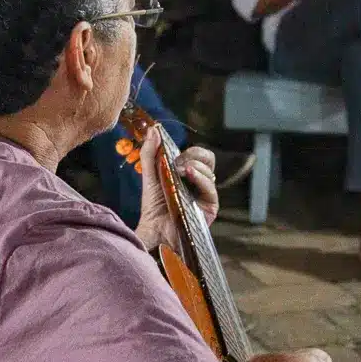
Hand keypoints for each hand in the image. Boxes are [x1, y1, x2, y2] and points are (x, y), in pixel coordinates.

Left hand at [135, 126, 217, 251]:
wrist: (154, 231)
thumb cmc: (153, 207)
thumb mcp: (149, 177)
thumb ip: (149, 153)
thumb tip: (153, 130)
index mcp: (188, 174)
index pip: (198, 155)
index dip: (189, 150)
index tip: (171, 153)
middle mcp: (199, 183)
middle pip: (208, 158)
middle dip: (194, 154)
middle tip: (177, 162)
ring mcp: (206, 195)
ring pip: (210, 170)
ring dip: (193, 166)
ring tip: (179, 171)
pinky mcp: (210, 207)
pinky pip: (211, 187)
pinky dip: (200, 177)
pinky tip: (189, 175)